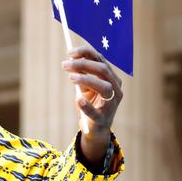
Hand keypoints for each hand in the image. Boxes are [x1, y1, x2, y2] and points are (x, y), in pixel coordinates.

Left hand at [62, 44, 122, 165]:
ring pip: (105, 87)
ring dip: (86, 79)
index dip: (86, 53)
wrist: (95, 128)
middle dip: (83, 64)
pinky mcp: (103, 119)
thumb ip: (81, 76)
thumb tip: (71, 62)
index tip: (70, 52)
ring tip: (70, 77)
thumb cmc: (91, 104)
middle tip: (65, 64)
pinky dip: (87, 106)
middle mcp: (116, 88)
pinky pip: (96, 112)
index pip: (101, 60)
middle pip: (103, 70)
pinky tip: (78, 100)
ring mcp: (112, 104)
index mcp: (111, 78)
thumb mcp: (85, 87)